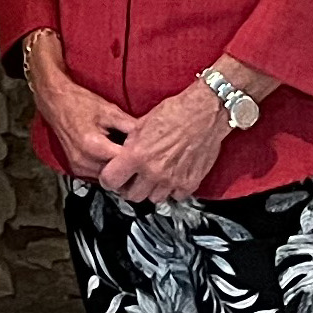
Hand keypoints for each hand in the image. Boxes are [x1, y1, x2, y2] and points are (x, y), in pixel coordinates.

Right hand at [27, 40, 139, 180]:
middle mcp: (83, 159)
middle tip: (143, 158)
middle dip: (130, 167)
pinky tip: (115, 157)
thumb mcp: (110, 110)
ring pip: (108, 177)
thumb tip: (151, 138)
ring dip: (119, 170)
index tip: (149, 154)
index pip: (124, 162)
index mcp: (93, 145)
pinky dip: (108, 168)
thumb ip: (131, 126)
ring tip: (129, 157)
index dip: (139, 158)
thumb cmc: (80, 102)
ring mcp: (78, 165)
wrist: (55, 101)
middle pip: (117, 174)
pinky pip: (98, 174)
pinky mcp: (76, 167)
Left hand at [98, 82, 230, 203]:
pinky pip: (176, 196)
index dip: (108, 179)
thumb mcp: (140, 125)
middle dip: (129, 188)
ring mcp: (172, 180)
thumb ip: (129, 146)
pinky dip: (172, 190)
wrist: (204, 113)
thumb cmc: (173, 113)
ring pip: (153, 199)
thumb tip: (121, 157)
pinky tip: (171, 177)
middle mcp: (153, 171)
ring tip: (152, 177)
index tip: (111, 177)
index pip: (111, 181)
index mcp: (136, 155)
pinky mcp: (190, 183)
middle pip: (132, 196)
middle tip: (131, 179)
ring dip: (151, 190)